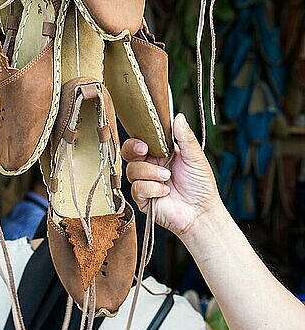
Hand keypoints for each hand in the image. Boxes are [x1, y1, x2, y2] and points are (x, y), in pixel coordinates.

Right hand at [122, 113, 220, 237]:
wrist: (201, 212)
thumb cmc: (200, 185)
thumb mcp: (195, 157)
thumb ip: (185, 137)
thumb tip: (178, 117)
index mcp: (160, 153)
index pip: (141, 140)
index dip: (138, 138)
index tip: (144, 141)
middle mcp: (150, 166)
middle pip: (128, 152)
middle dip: (132, 149)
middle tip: (144, 151)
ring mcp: (145, 182)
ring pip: (132, 170)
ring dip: (150, 173)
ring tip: (166, 178)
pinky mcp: (143, 199)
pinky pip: (137, 188)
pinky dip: (151, 188)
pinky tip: (165, 191)